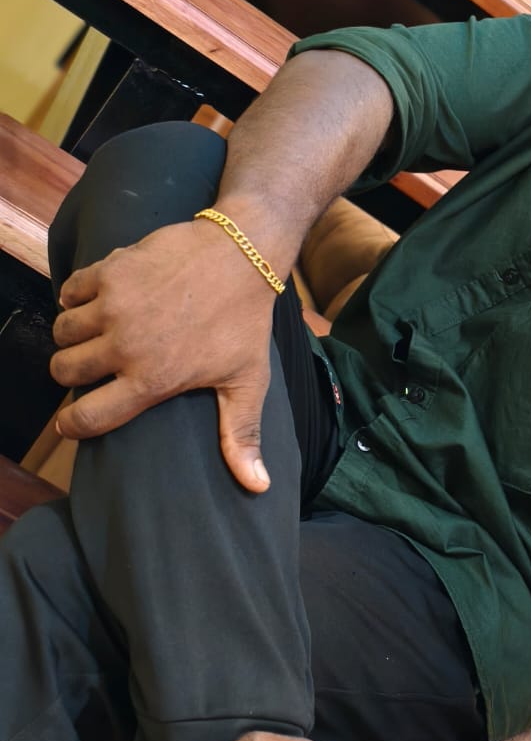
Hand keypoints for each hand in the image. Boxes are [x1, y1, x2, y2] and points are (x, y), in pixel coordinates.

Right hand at [51, 219, 277, 490]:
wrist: (242, 253)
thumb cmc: (244, 322)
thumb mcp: (247, 381)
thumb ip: (241, 434)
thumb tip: (257, 487)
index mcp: (152, 379)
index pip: (88, 418)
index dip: (72, 424)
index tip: (72, 421)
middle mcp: (126, 346)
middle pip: (64, 371)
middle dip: (71, 373)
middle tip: (90, 367)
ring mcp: (114, 306)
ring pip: (62, 331)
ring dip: (72, 335)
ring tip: (94, 334)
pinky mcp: (110, 271)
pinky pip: (69, 291)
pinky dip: (75, 297)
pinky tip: (97, 301)